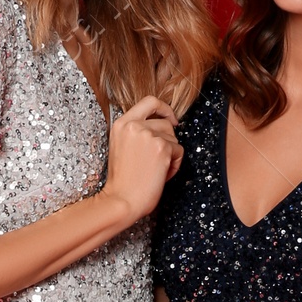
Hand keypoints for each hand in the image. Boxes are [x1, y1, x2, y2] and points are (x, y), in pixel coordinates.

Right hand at [102, 95, 180, 225]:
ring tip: (155, 170)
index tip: (172, 120)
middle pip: (166, 123)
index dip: (164, 108)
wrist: (121, 200)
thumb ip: (136, 132)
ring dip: (170, 155)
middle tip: (157, 161)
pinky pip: (179, 151)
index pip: (149, 101)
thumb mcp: (122, 146)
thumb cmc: (123, 181)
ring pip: (174, 138)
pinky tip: (161, 175)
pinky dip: (175, 165)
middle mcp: (134, 125)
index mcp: (122, 123)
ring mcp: (148, 134)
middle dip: (168, 141)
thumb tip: (164, 124)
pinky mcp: (162, 147)